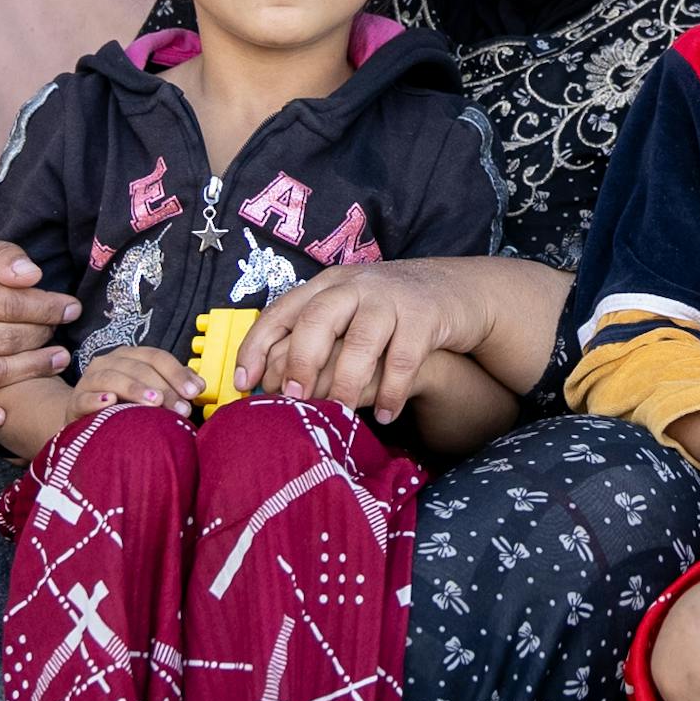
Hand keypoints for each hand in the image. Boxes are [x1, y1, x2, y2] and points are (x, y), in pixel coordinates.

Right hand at [0, 240, 81, 433]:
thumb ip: (2, 257)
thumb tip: (32, 276)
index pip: (7, 305)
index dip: (46, 307)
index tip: (71, 307)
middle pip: (3, 341)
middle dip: (41, 334)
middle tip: (58, 328)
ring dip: (32, 368)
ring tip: (58, 358)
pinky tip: (1, 416)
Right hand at [72, 346, 200, 418]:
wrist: (84, 419)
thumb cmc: (123, 405)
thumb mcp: (150, 392)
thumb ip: (173, 385)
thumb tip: (200, 385)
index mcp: (130, 356)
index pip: (156, 357)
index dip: (177, 373)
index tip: (195, 392)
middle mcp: (109, 362)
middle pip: (138, 368)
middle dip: (163, 388)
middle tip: (181, 409)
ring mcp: (90, 380)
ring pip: (112, 378)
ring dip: (134, 389)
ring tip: (153, 402)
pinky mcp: (74, 401)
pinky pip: (84, 398)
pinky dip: (96, 399)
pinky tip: (109, 402)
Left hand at [237, 263, 489, 418]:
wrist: (456, 290)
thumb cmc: (388, 313)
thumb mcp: (347, 313)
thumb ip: (313, 338)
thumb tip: (266, 385)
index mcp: (326, 286)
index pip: (280, 312)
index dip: (256, 346)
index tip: (243, 383)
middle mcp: (354, 287)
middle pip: (316, 320)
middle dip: (300, 362)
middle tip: (293, 399)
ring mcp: (390, 299)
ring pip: (361, 341)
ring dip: (346, 383)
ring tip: (339, 414)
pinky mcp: (424, 316)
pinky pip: (404, 358)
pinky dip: (393, 390)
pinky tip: (387, 414)